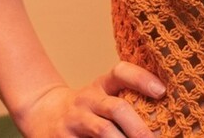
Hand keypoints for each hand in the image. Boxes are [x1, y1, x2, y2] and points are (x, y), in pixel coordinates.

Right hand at [14, 62, 164, 137]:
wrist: (41, 113)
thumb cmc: (86, 109)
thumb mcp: (102, 98)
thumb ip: (127, 103)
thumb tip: (162, 126)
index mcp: (101, 86)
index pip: (121, 73)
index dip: (141, 78)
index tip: (162, 91)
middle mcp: (88, 99)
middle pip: (117, 108)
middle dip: (139, 127)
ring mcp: (75, 119)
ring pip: (103, 130)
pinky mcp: (63, 137)